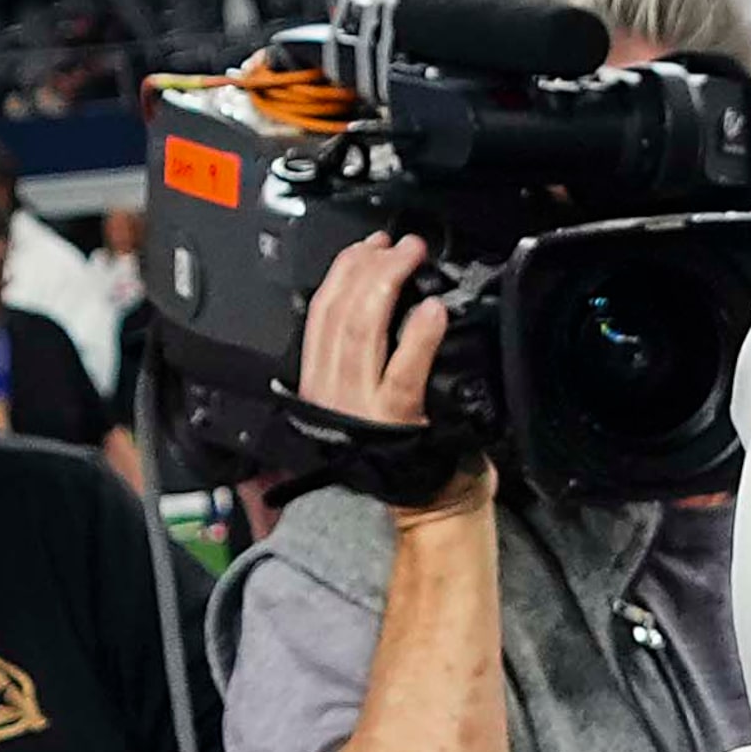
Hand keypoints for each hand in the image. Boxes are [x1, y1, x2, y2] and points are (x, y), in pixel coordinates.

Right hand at [297, 233, 484, 520]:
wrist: (421, 505)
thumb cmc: (400, 450)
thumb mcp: (359, 398)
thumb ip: (357, 358)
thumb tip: (375, 302)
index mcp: (318, 379)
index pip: (321, 310)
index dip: (344, 269)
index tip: (370, 246)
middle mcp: (331, 389)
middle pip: (340, 311)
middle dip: (370, 267)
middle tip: (402, 246)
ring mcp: (360, 405)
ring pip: (363, 330)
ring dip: (389, 285)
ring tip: (414, 260)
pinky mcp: (395, 421)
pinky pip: (403, 370)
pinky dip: (418, 335)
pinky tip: (433, 309)